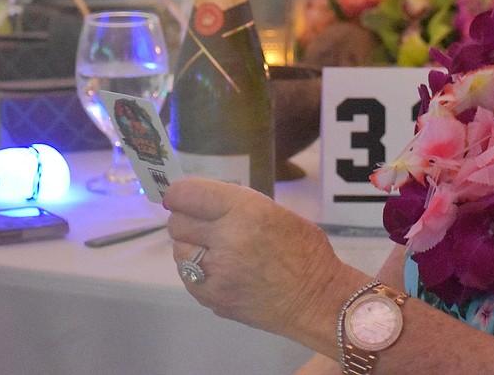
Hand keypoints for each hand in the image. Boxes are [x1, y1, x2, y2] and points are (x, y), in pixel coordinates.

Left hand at [164, 178, 342, 335]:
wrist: (316, 300)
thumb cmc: (304, 250)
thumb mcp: (275, 211)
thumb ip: (236, 205)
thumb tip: (204, 202)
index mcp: (244, 210)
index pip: (186, 194)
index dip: (179, 193)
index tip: (181, 197)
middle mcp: (225, 238)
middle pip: (177, 222)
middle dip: (188, 219)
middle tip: (205, 224)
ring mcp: (215, 272)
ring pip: (179, 249)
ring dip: (191, 245)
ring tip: (215, 249)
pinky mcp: (210, 297)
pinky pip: (187, 275)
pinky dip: (196, 269)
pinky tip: (218, 269)